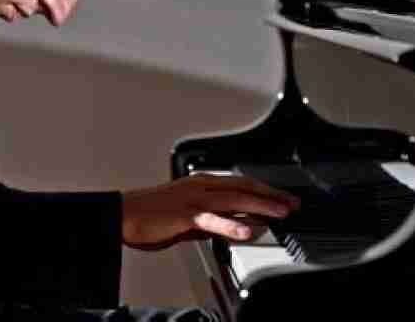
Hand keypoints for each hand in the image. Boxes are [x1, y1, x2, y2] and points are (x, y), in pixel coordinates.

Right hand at [121, 174, 300, 250]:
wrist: (123, 214)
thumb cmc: (150, 215)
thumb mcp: (188, 217)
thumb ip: (213, 220)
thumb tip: (238, 225)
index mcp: (200, 184)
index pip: (239, 183)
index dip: (263, 190)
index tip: (282, 197)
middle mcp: (200, 187)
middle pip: (243, 187)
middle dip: (270, 194)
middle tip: (292, 203)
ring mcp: (193, 199)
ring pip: (234, 199)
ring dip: (261, 205)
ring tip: (280, 212)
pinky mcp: (185, 214)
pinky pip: (213, 220)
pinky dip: (232, 225)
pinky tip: (249, 230)